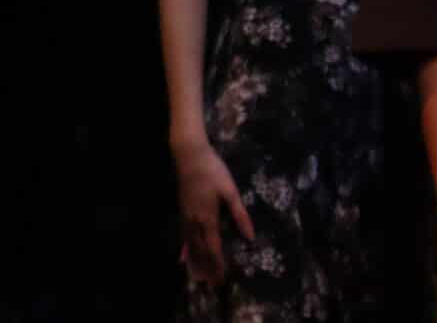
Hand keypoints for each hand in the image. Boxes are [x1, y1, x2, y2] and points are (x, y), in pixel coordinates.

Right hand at [171, 139, 253, 286]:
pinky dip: (184, 250)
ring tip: (199, 278)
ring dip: (196, 263)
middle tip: (213, 284)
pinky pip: (183, 237)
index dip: (218, 264)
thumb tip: (249, 236)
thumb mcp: (231, 191)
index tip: (223, 278)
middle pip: (201, 251)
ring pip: (191, 247)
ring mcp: (186, 218)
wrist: (190, 157)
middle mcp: (194, 223)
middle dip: (208, 268)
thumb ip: (240, 214)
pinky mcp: (183, 213)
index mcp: (208, 218)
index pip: (214, 248)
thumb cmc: (213, 171)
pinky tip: (182, 259)